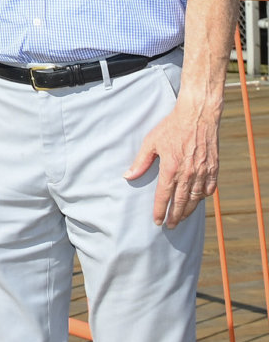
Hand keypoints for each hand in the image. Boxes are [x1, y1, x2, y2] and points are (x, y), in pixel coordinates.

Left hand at [124, 90, 222, 226]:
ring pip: (196, 198)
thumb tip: (127, 176)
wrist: (198, 115)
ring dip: (188, 210)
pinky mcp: (214, 168)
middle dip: (174, 216)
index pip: (163, 195)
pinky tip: (197, 201)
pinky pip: (209, 189)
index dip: (160, 210)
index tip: (157, 221)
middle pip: (181, 201)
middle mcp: (188, 173)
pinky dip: (203, 197)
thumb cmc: (172, 127)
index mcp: (171, 167)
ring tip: (181, 218)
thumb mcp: (151, 142)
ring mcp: (203, 171)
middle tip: (170, 226)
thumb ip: (140, 161)